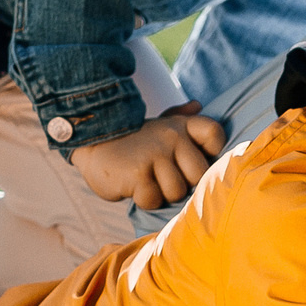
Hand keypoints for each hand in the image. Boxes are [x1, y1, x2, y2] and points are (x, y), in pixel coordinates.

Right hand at [68, 102, 227, 208]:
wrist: (91, 142)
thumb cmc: (131, 141)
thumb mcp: (156, 125)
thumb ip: (179, 117)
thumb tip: (197, 105)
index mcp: (180, 125)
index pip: (214, 134)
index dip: (212, 152)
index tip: (190, 160)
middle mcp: (171, 137)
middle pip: (198, 174)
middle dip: (182, 183)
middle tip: (161, 177)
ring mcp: (155, 154)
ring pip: (176, 191)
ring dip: (160, 194)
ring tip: (146, 180)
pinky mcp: (138, 174)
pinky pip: (153, 200)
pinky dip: (143, 200)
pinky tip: (133, 186)